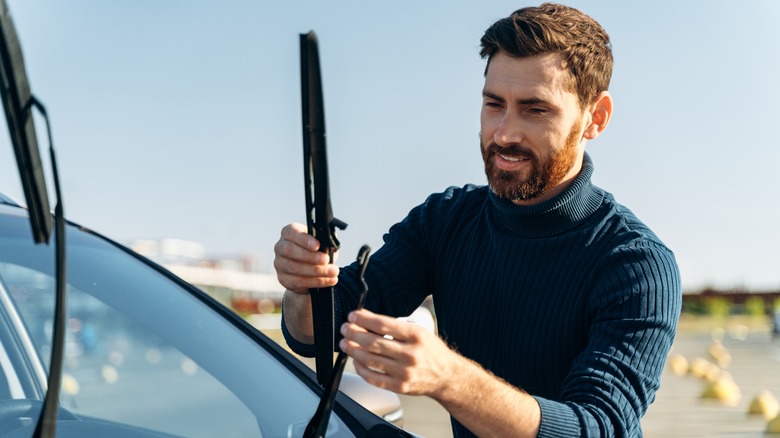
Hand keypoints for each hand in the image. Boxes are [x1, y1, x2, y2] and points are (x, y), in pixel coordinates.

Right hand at [273, 223, 338, 294]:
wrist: (310, 269)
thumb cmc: (316, 251)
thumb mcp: (321, 243)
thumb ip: (325, 243)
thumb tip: (330, 248)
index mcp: (289, 233)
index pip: (292, 232)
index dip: (304, 239)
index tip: (317, 245)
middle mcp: (280, 247)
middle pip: (289, 250)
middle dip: (310, 256)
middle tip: (326, 260)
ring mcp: (279, 264)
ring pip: (294, 268)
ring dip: (316, 271)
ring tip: (332, 272)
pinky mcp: (283, 279)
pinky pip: (298, 281)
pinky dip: (315, 281)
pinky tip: (328, 280)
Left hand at [339, 309, 456, 396]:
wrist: (446, 376)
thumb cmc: (431, 351)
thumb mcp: (418, 331)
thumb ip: (394, 327)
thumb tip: (367, 319)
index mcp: (415, 335)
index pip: (383, 325)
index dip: (363, 319)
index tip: (353, 316)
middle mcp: (410, 354)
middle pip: (373, 342)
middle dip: (354, 333)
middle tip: (346, 329)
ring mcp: (404, 372)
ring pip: (370, 360)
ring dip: (353, 350)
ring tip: (345, 343)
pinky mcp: (400, 386)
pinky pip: (373, 378)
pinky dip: (361, 369)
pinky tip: (356, 361)